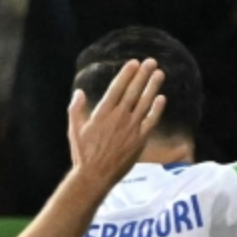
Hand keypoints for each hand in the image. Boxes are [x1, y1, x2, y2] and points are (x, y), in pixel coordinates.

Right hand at [68, 59, 166, 189]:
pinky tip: (162, 98)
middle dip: (142, 75)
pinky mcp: (140, 139)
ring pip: (144, 103)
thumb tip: (79, 92)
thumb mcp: (74, 129)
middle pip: (133, 91)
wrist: (95, 175)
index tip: (134, 63)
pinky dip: (157, 109)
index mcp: (102, 113)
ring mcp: (131, 128)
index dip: (127, 74)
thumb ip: (76, 109)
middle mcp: (119, 117)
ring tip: (160, 73)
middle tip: (151, 61)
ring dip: (152, 87)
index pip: (117, 88)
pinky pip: (151, 121)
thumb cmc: (83, 153)